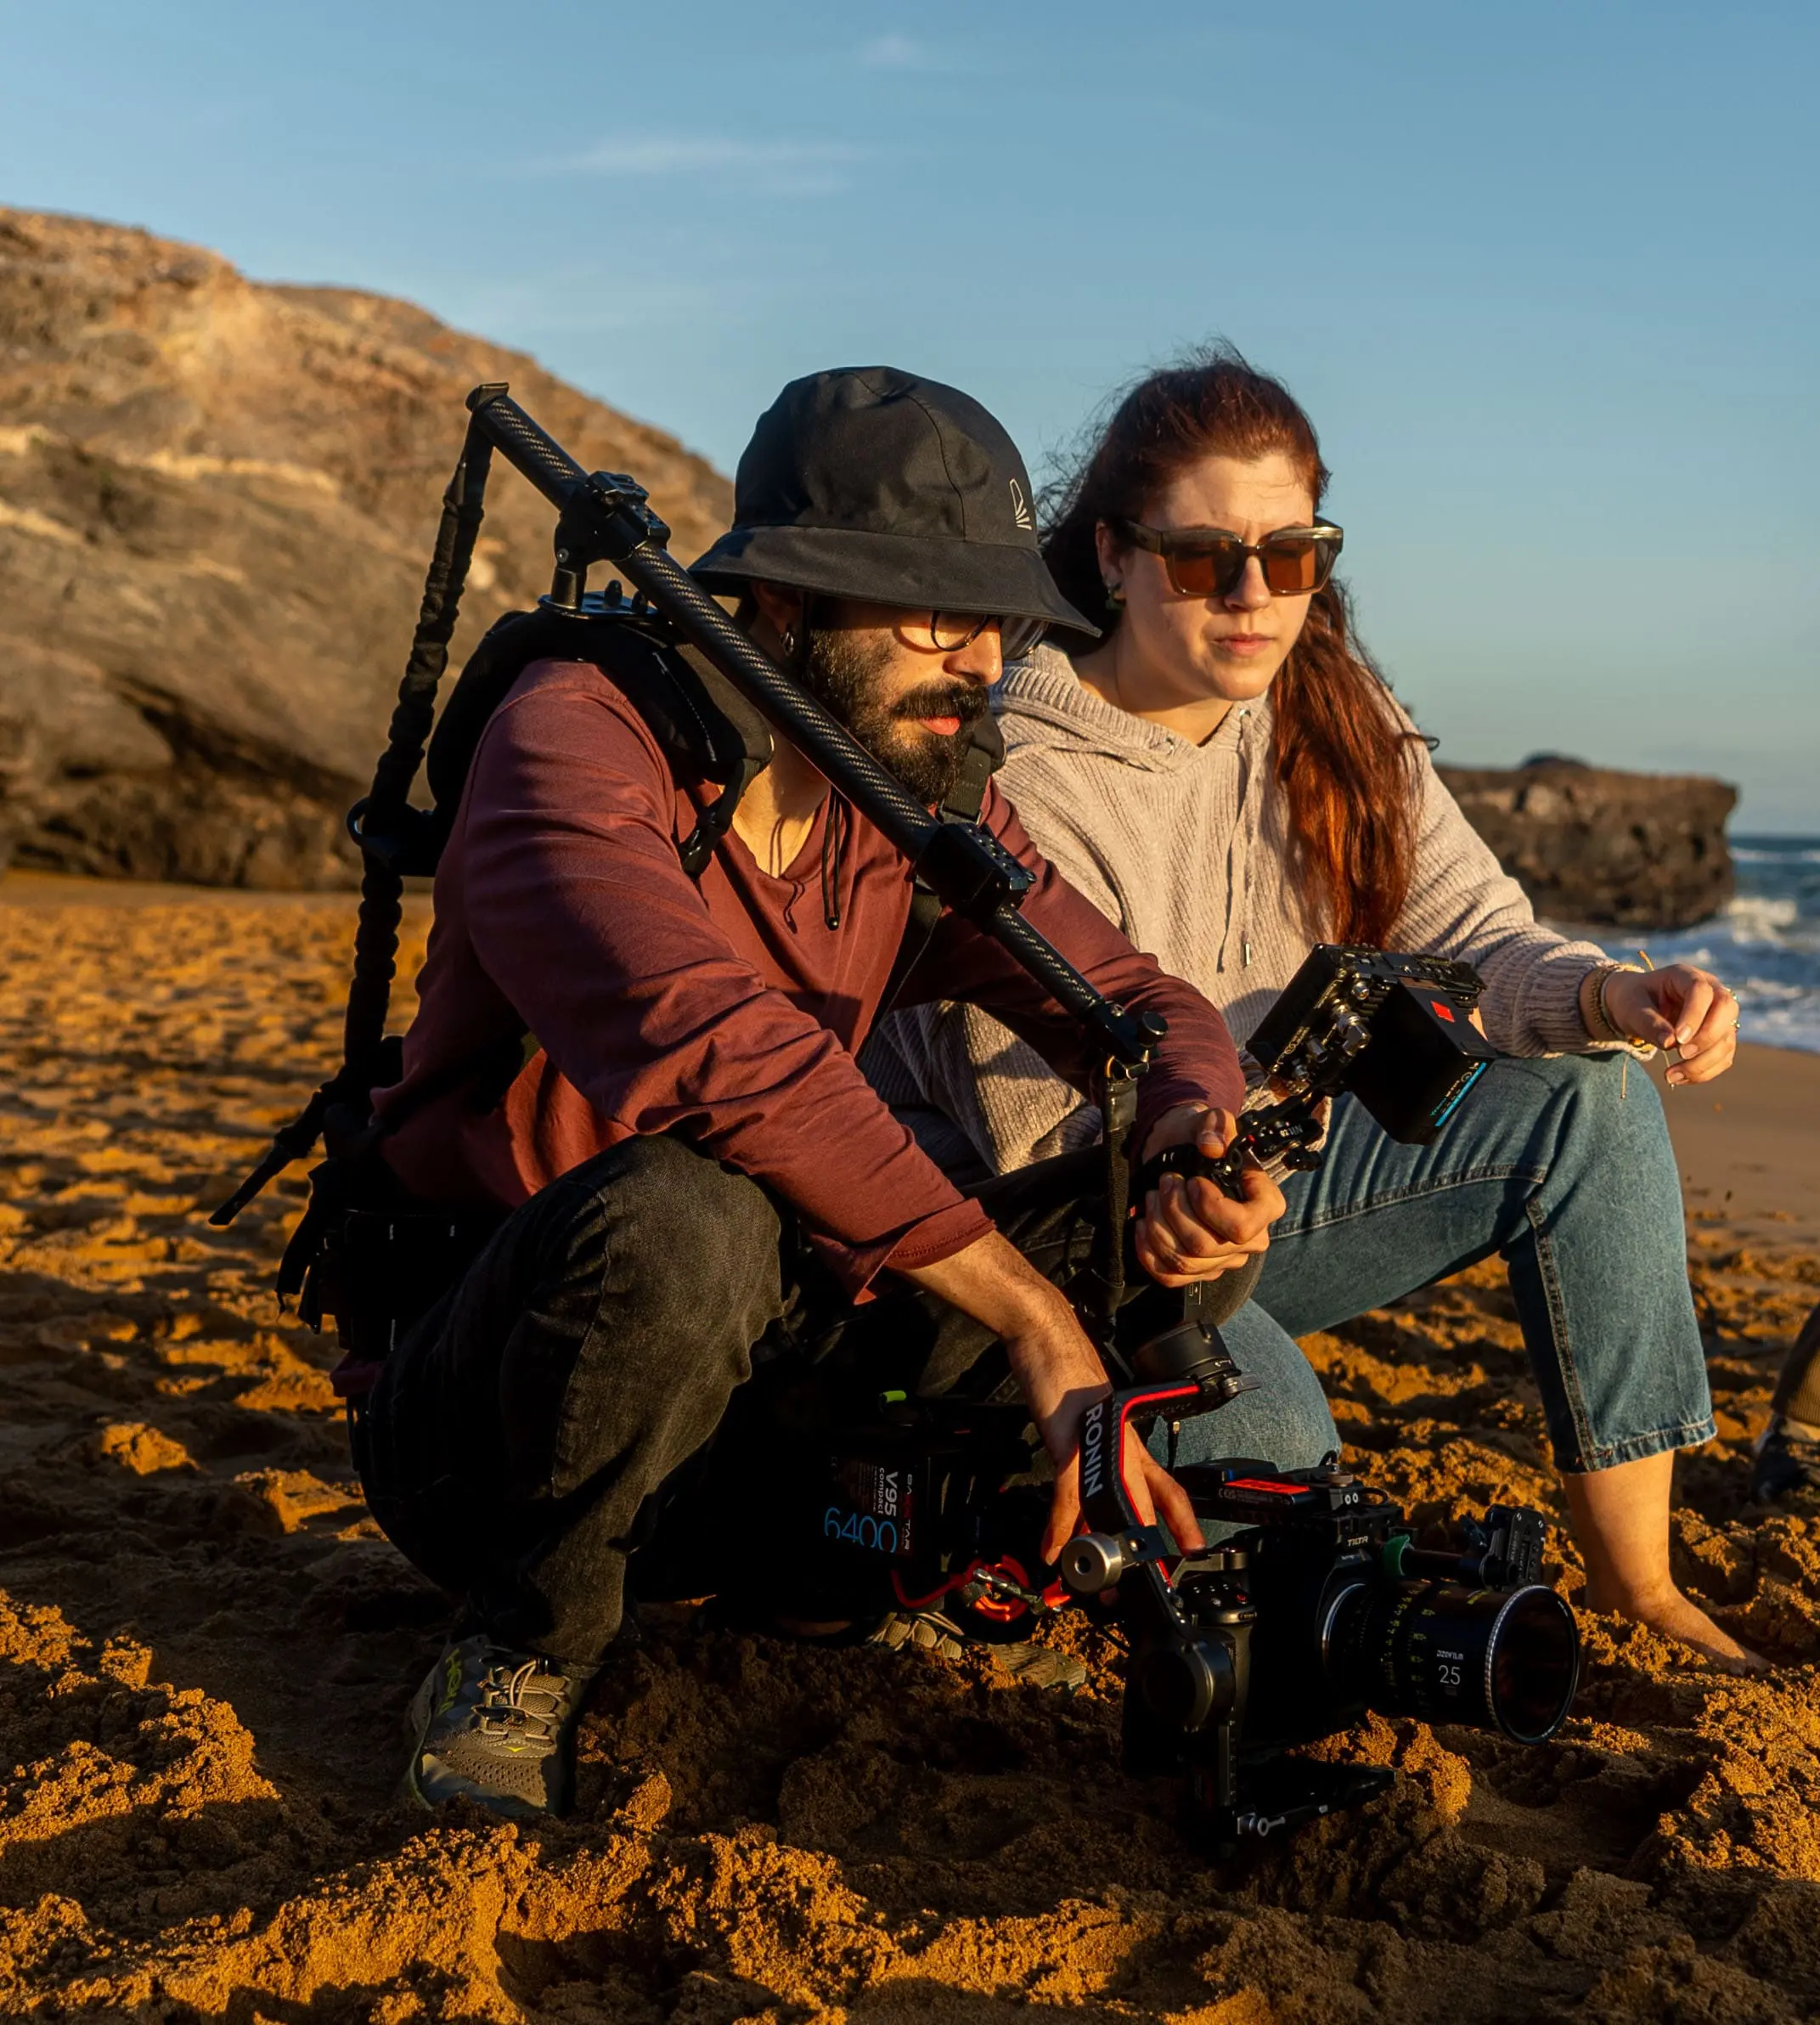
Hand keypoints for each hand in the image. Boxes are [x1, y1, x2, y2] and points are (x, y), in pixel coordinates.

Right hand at [899, 1232, 1204, 1562]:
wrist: (1045, 1334)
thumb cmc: (1064, 1372)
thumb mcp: (1083, 1417)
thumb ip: (1091, 1449)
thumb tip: (1086, 1480)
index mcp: (1128, 1439)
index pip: (1165, 1483)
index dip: (1182, 1518)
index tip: (1192, 1546)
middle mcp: (1121, 1444)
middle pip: (1148, 1499)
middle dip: (1150, 1543)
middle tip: (1150, 1577)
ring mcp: (1096, 1442)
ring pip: (1111, 1501)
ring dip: (1100, 1543)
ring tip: (1094, 1575)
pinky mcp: (1068, 1441)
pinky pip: (1069, 1493)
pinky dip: (1060, 1525)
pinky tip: (1051, 1548)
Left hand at [1133, 1103, 1285, 1289]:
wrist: (1180, 1152)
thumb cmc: (1201, 1139)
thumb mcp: (1212, 1121)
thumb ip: (1217, 1126)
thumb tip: (1211, 1146)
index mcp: (1265, 1204)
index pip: (1245, 1226)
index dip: (1212, 1207)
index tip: (1193, 1182)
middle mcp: (1250, 1238)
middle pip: (1207, 1246)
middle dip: (1174, 1211)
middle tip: (1165, 1183)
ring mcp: (1224, 1258)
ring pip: (1186, 1262)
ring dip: (1158, 1226)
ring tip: (1153, 1198)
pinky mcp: (1199, 1270)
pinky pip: (1172, 1277)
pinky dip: (1149, 1253)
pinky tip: (1143, 1225)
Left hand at [1600, 964, 1738, 1086]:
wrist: (1635, 1007)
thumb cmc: (1632, 1001)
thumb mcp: (1631, 1008)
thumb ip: (1648, 1022)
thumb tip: (1669, 1043)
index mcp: (1685, 976)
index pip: (1701, 991)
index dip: (1694, 1015)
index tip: (1678, 1040)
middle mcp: (1710, 991)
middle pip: (1727, 1009)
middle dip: (1707, 1037)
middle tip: (1681, 1055)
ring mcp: (1718, 1014)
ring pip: (1727, 1037)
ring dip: (1704, 1062)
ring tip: (1670, 1076)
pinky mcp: (1719, 1036)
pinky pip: (1723, 1056)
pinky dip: (1705, 1071)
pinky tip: (1679, 1078)